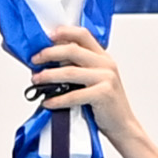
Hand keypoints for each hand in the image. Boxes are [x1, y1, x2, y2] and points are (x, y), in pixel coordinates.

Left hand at [32, 31, 157, 157]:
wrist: (122, 125)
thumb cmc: (105, 104)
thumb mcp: (95, 79)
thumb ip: (79, 67)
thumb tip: (50, 62)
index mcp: (103, 57)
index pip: (83, 35)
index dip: (64, 32)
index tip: (47, 36)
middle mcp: (106, 64)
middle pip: (73, 50)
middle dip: (49, 53)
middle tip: (35, 60)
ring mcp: (106, 78)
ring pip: (70, 72)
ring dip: (48, 76)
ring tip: (36, 80)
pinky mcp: (103, 94)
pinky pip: (74, 95)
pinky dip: (57, 99)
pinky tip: (47, 102)